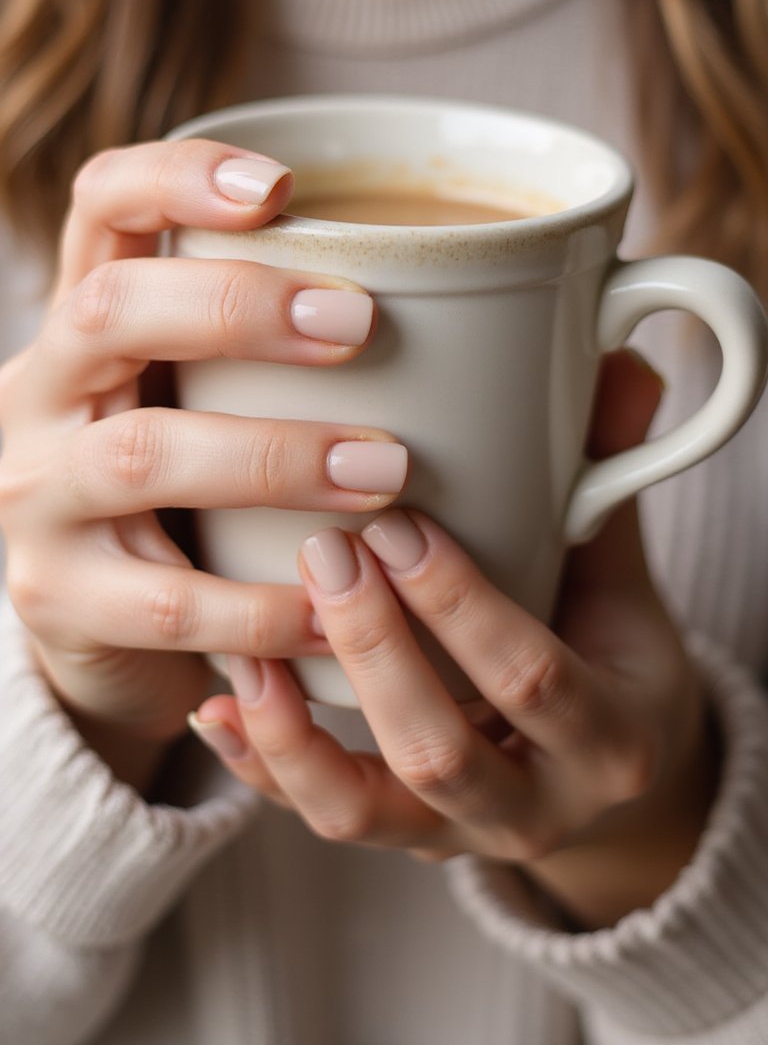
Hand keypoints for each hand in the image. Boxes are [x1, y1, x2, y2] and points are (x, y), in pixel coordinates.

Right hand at [0, 138, 406, 788]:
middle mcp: (48, 387)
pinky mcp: (58, 599)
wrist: (107, 618)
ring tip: (385, 469)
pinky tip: (340, 602)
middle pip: (110, 308)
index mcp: (101, 313)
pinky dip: (264, 603)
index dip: (180, 177)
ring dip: (271, 455)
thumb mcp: (266, 404)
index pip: (106, 203)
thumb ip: (412, 370)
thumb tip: (618, 363)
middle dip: (238, 303)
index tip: (286, 185)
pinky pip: (164, 601)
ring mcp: (40, 493)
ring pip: (140, 452)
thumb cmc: (219, 484)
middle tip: (360, 323)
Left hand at [192, 351, 719, 927]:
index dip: (461, 606)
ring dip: (297, 727)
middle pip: (438, 752)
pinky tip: (215, 707)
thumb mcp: (622, 574)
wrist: (606, 766)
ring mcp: (458, 837)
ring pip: (363, 809)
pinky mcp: (397, 840)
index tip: (399, 524)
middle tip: (324, 551)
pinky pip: (321, 819)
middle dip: (373, 649)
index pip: (533, 680)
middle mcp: (538, 809)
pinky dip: (264, 767)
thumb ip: (611, 477)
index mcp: (612, 739)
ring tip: (245, 648)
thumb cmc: (611, 647)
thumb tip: (622, 363)